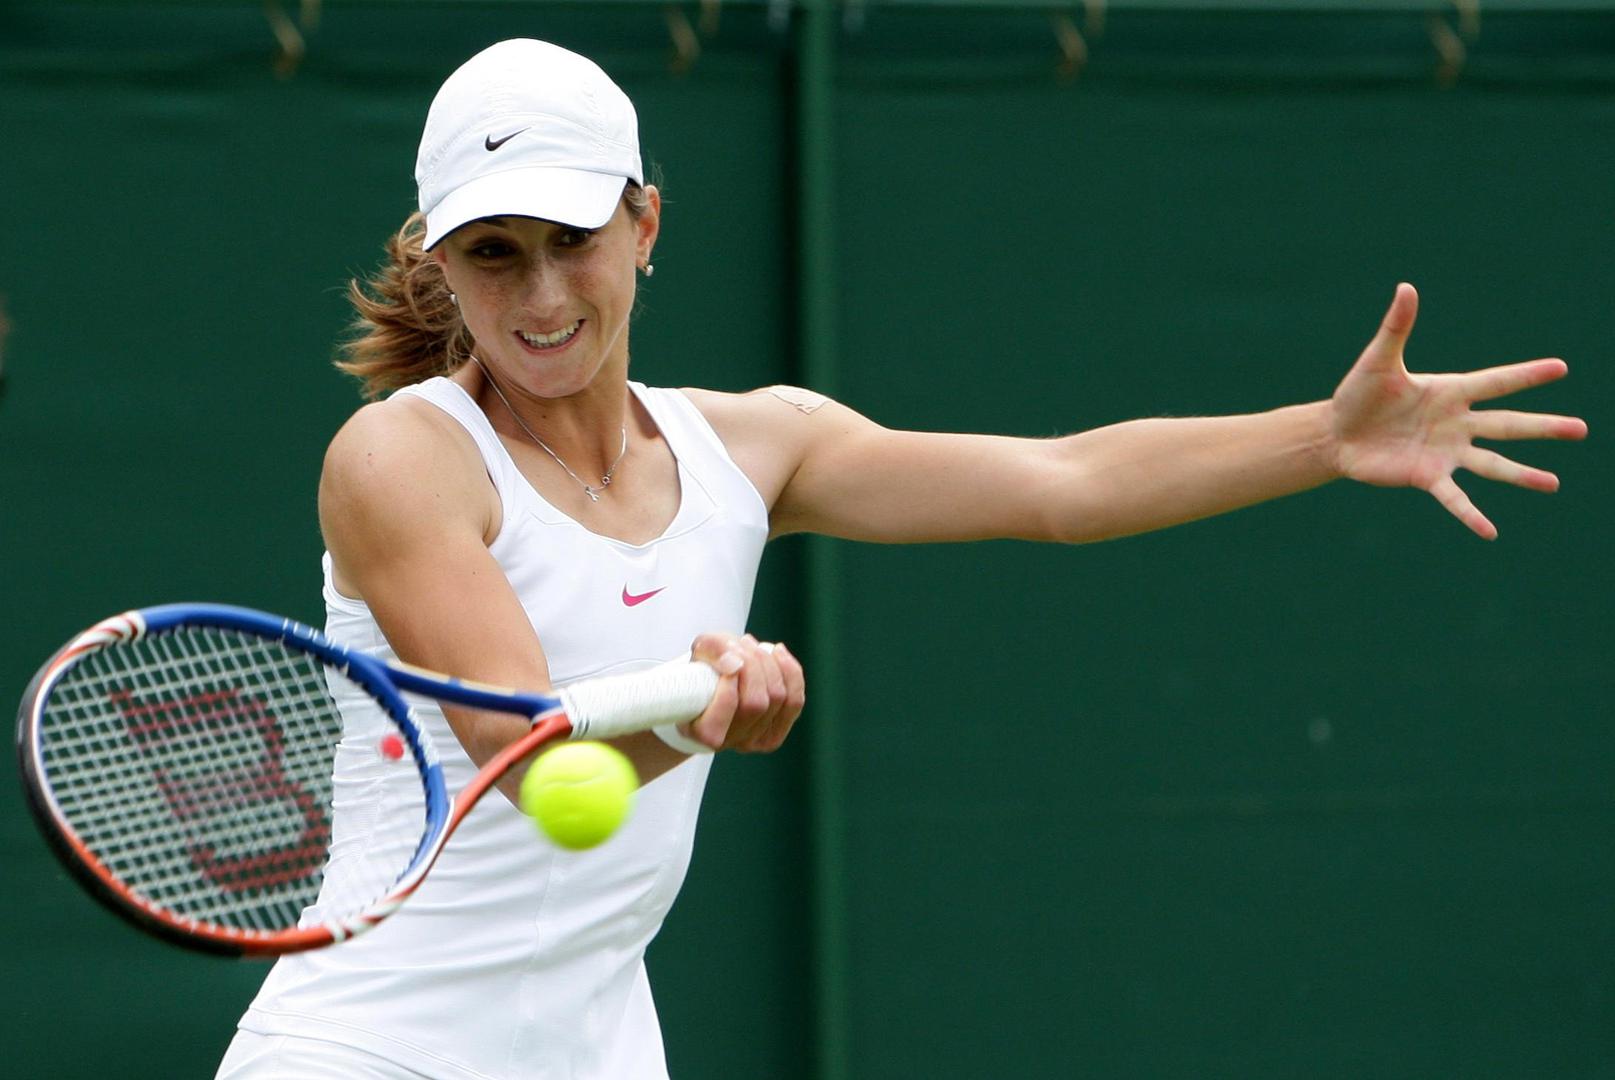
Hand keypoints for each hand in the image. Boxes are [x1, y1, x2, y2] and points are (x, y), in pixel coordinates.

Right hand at [683, 633, 804, 751]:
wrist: (712, 687)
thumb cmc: (702, 672)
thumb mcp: (699, 652)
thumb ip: (711, 650)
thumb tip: (735, 662)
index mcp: (703, 731)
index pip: (728, 706)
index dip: (732, 678)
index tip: (728, 658)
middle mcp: (730, 741)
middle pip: (756, 702)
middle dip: (752, 665)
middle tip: (741, 645)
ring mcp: (754, 741)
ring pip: (777, 698)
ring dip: (768, 663)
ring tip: (752, 647)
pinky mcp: (774, 734)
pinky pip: (794, 701)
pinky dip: (790, 671)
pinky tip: (778, 653)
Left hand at [1328, 283, 1587, 538]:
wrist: (1335, 434)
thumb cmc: (1358, 395)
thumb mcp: (1378, 361)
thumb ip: (1396, 328)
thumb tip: (1406, 287)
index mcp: (1449, 392)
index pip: (1495, 382)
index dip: (1526, 375)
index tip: (1561, 367)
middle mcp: (1456, 423)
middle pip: (1507, 425)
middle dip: (1543, 427)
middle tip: (1581, 428)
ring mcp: (1445, 452)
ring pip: (1491, 465)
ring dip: (1521, 475)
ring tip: (1553, 484)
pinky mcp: (1426, 476)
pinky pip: (1454, 498)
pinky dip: (1470, 514)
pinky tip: (1490, 532)